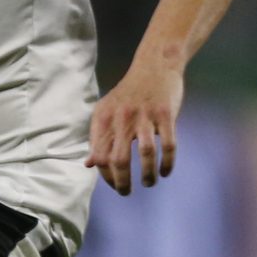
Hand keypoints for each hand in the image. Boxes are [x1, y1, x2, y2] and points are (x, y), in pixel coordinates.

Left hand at [86, 65, 183, 194]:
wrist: (155, 65)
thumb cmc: (130, 93)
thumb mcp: (107, 111)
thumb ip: (98, 138)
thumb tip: (89, 165)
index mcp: (104, 118)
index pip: (100, 156)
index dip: (106, 176)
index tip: (114, 184)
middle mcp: (123, 118)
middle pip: (119, 159)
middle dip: (122, 182)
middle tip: (126, 192)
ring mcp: (146, 115)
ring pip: (146, 154)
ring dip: (147, 175)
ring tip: (148, 183)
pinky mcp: (166, 114)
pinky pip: (168, 145)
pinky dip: (167, 163)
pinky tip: (165, 171)